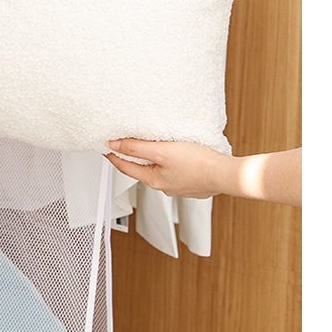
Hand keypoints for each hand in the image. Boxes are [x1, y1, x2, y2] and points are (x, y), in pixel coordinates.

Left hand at [106, 139, 301, 205]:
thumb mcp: (161, 150)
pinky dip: (168, 162)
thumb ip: (136, 147)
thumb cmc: (197, 163)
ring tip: (147, 146)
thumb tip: (114, 144)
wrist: (226, 174)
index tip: (104, 147)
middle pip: (141, 169)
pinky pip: (174, 171)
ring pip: (158, 170)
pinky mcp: (192, 182)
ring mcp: (179, 186)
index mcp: (153, 180)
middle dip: (131, 157)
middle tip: (123, 144)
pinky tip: (174, 154)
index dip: (112, 156)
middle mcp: (164, 186)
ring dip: (151, 159)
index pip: (124, 167)